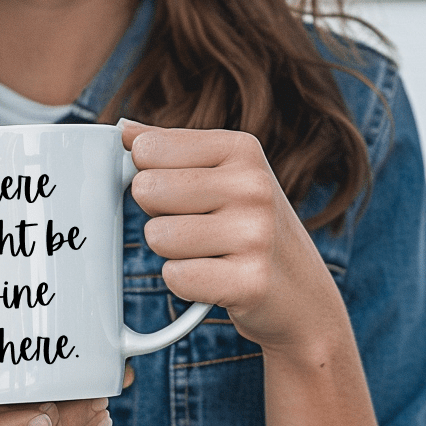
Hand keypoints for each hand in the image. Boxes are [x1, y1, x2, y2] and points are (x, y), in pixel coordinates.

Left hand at [121, 120, 347, 358]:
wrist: (302, 294)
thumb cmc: (247, 228)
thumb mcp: (222, 176)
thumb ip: (172, 151)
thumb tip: (123, 131)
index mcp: (241, 149)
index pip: (147, 149)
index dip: (149, 176)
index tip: (182, 194)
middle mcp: (253, 186)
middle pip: (146, 190)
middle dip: (158, 215)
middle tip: (195, 228)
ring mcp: (255, 234)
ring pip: (157, 236)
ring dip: (172, 253)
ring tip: (208, 253)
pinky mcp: (249, 282)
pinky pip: (175, 277)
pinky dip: (184, 283)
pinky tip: (214, 278)